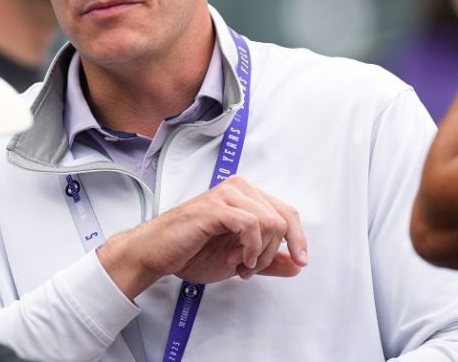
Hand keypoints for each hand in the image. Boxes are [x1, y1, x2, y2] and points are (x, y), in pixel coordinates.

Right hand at [98, 176, 307, 298]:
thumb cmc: (191, 251)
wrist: (157, 254)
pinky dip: (251, 248)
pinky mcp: (215, 207)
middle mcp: (238, 188)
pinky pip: (251, 224)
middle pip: (283, 217)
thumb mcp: (239, 260)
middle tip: (252, 268)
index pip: (286, 212)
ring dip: (261, 253)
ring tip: (241, 265)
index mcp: (246, 196)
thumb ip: (268, 261)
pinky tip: (238, 259)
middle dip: (275, 251)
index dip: (298, 238)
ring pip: (270, 221)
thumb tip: (296, 265)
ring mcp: (226, 195)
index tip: (301, 262)